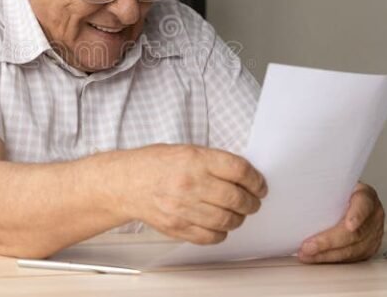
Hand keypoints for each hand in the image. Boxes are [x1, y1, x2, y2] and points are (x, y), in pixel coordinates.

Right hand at [120, 144, 267, 244]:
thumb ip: (214, 162)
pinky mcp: (178, 227)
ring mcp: (183, 208)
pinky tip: (219, 225)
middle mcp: (190, 183)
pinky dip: (221, 233)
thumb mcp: (186, 151)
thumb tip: (244, 176)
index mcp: (195, 160)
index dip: (256, 180)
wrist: (126, 183)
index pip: (239, 170)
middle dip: (251, 202)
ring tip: (237, 213)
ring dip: (239, 218)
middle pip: (237, 198)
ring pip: (227, 220)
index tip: (260, 185)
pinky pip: (210, 236)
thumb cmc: (155, 164)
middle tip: (252, 201)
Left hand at [297, 182, 384, 262]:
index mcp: (365, 195)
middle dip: (329, 242)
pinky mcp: (368, 247)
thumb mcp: (332, 183)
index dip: (357, 215)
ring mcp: (373, 233)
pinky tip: (317, 257)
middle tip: (309, 246)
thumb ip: (320, 187)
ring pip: (353, 250)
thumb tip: (292, 191)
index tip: (349, 224)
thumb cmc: (337, 190)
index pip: (364, 204)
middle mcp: (373, 215)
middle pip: (355, 233)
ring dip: (328, 255)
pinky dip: (332, 259)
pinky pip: (352, 258)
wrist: (348, 197)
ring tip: (308, 254)